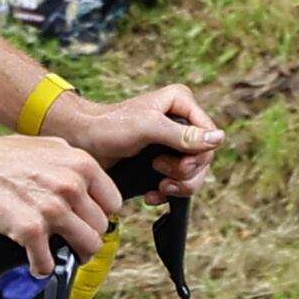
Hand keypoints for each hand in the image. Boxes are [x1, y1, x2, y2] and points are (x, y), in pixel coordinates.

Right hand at [0, 130, 121, 278]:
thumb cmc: (3, 154)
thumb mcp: (51, 146)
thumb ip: (74, 165)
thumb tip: (87, 184)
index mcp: (82, 165)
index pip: (113, 203)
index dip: (99, 214)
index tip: (86, 220)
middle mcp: (72, 186)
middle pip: (101, 227)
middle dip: (87, 236)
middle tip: (73, 240)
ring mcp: (52, 209)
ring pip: (87, 246)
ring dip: (74, 254)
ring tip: (61, 254)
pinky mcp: (30, 229)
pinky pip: (48, 261)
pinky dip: (42, 267)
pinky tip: (36, 263)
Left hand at [60, 81, 224, 199]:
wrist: (80, 142)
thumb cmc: (107, 127)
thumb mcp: (147, 128)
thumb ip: (182, 135)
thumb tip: (218, 139)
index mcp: (182, 104)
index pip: (211, 137)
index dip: (198, 157)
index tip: (175, 165)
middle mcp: (181, 122)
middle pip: (204, 158)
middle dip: (185, 173)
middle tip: (161, 173)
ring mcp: (172, 143)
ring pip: (193, 173)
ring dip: (178, 186)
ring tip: (159, 185)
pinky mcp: (162, 161)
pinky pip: (178, 181)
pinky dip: (168, 192)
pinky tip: (154, 194)